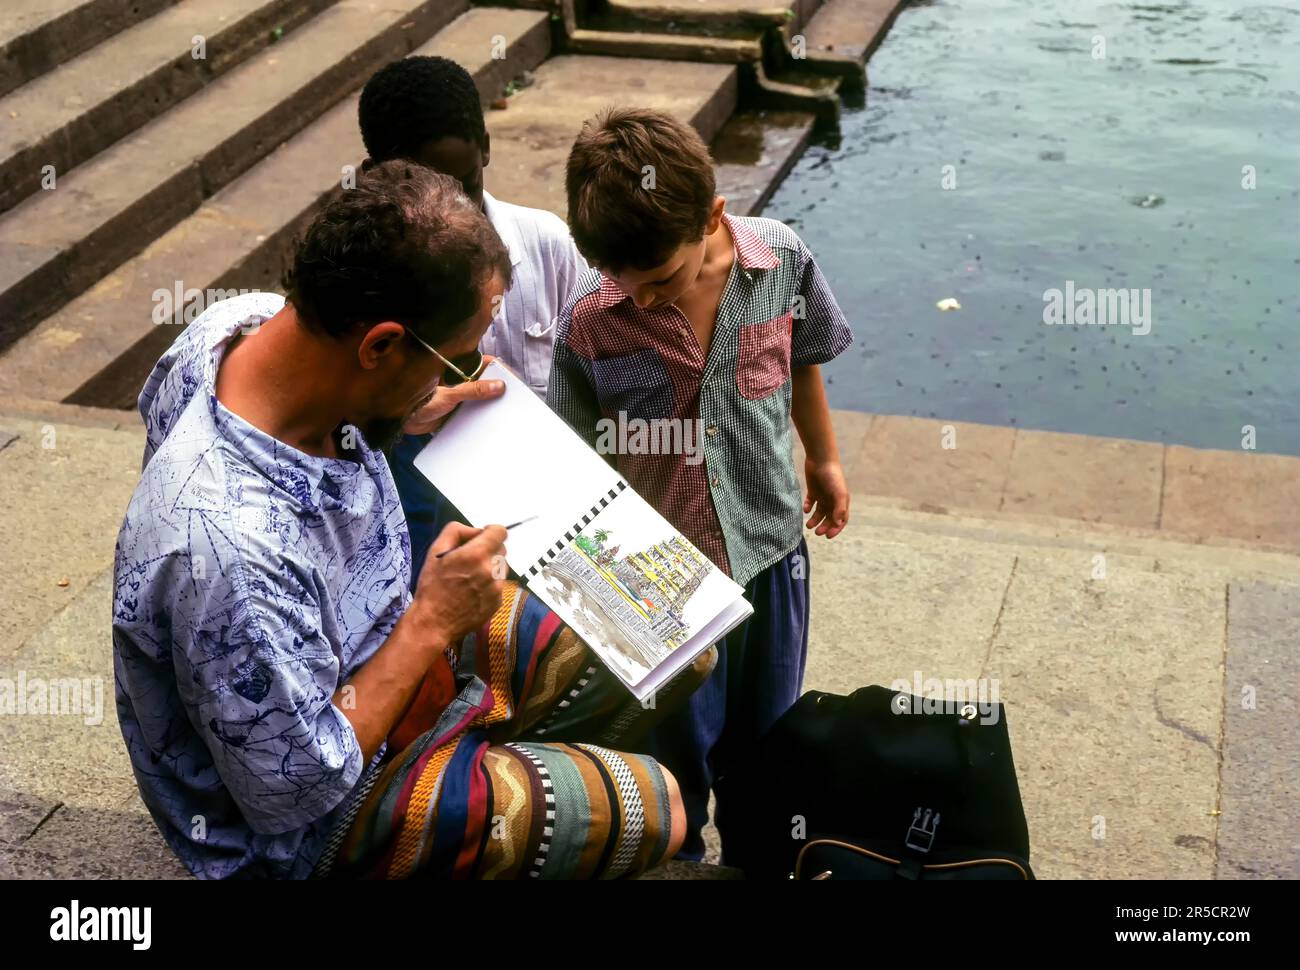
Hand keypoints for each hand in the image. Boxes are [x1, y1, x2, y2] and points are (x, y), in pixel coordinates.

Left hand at [402, 356, 504, 434]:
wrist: (403, 421)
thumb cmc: (421, 401)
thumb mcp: (450, 395)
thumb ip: (474, 390)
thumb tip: (499, 386)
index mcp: (459, 371)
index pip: (486, 365)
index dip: (501, 370)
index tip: (514, 381)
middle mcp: (462, 383)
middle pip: (487, 383)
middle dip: (500, 390)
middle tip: (516, 400)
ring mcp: (461, 398)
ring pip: (482, 399)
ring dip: (492, 406)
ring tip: (508, 414)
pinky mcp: (458, 413)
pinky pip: (474, 414)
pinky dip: (482, 418)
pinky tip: (492, 425)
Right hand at [411, 522, 507, 643]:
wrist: (433, 622)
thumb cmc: (432, 586)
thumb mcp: (436, 551)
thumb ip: (456, 531)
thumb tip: (475, 530)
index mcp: (476, 555)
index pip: (500, 532)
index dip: (491, 531)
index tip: (481, 537)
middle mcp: (491, 570)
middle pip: (502, 549)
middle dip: (489, 550)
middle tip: (470, 560)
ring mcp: (497, 588)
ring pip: (502, 567)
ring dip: (490, 567)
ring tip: (471, 577)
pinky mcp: (498, 602)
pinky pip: (499, 584)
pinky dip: (490, 584)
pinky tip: (473, 591)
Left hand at [804, 458, 848, 537]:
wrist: (820, 459)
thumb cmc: (832, 476)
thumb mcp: (839, 493)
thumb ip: (840, 508)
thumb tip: (838, 523)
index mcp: (842, 501)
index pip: (841, 520)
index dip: (835, 529)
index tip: (827, 536)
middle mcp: (833, 500)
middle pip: (829, 518)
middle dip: (823, 526)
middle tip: (816, 532)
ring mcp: (823, 495)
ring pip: (819, 513)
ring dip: (814, 520)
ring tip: (808, 525)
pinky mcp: (813, 491)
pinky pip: (810, 503)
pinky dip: (807, 507)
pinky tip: (806, 509)